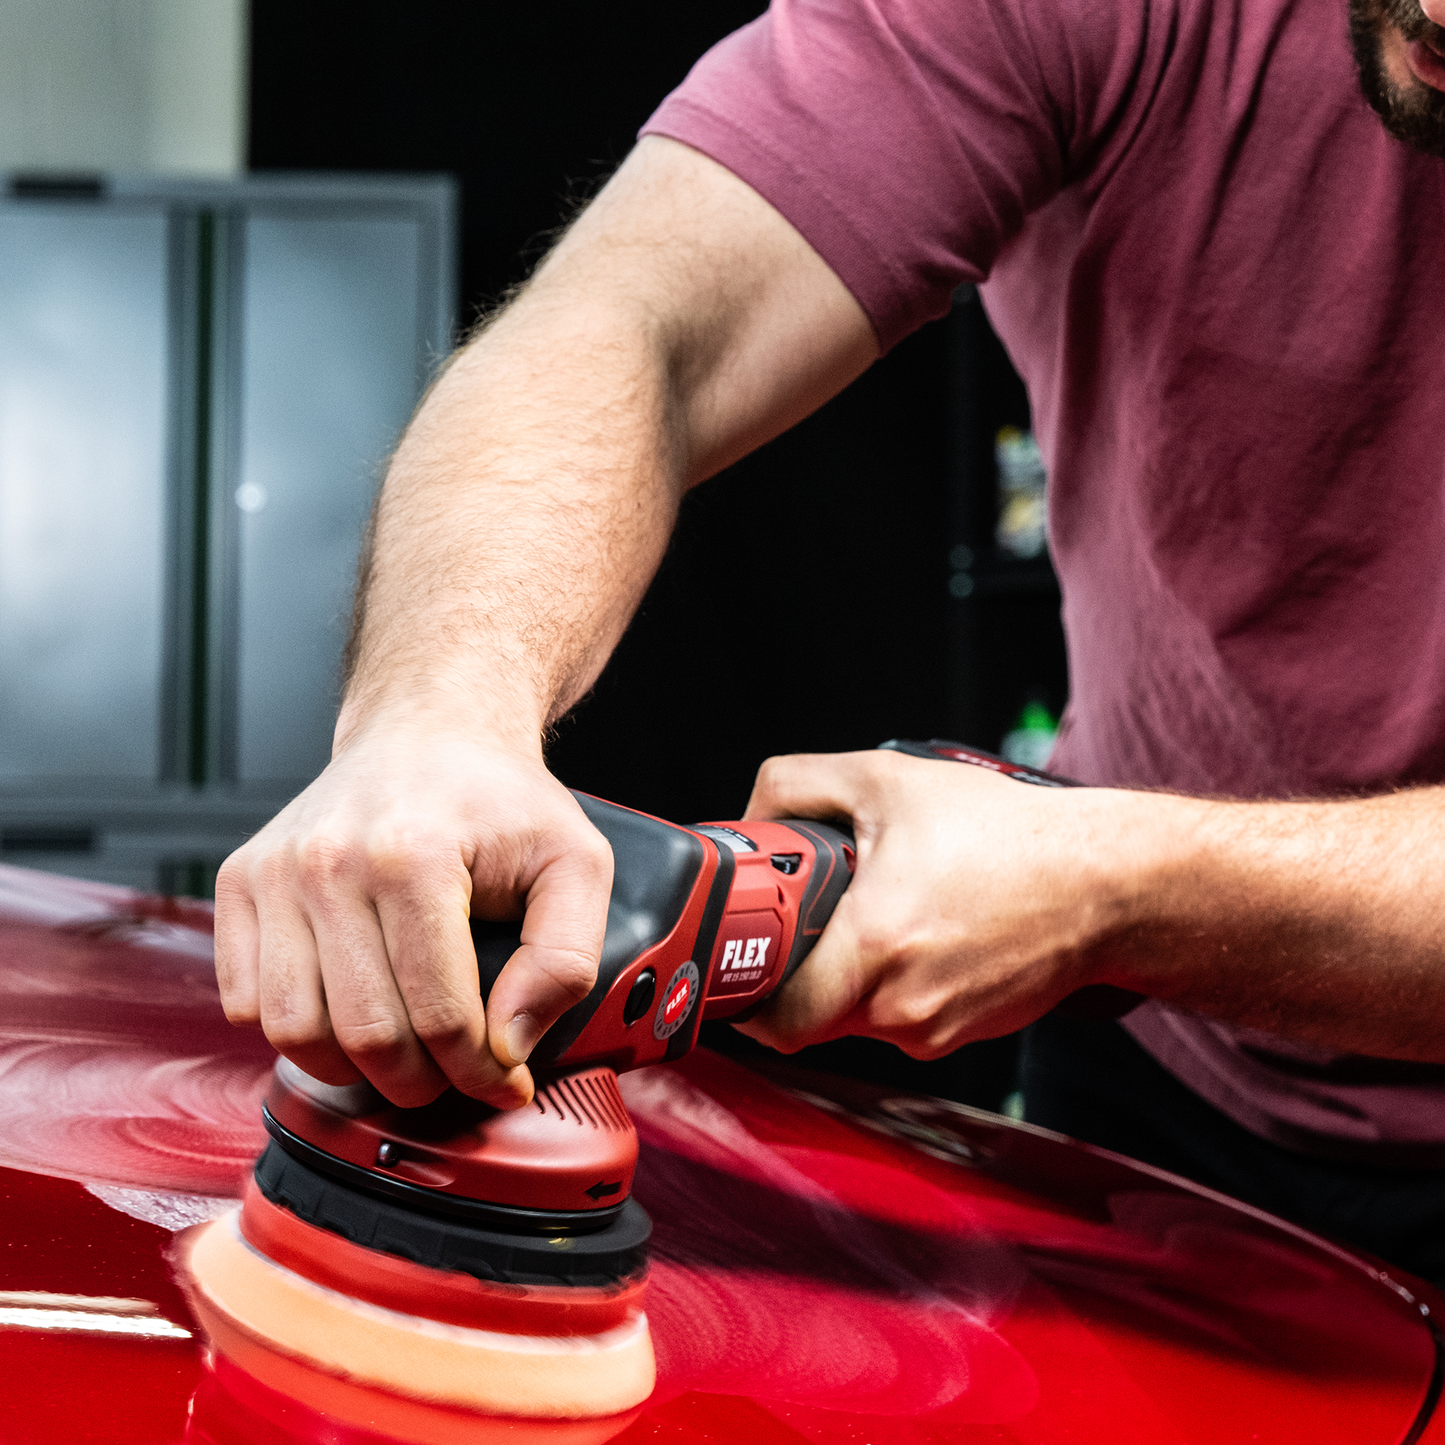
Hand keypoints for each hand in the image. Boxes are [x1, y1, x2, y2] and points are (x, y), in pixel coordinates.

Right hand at [213, 715, 612, 1107]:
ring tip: (400, 1051)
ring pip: (293, 1030)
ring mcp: (275, 871)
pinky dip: (292, 1029)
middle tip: (452, 1075)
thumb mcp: (575, 861)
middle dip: (420, 1079)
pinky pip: (245, 1000)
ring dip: (350, 1065)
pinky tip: (345, 1010)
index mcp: (415, 856)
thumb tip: (512, 1044)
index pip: (439, 1014)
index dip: (479, 1071)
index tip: (504, 1082)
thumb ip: (564, 957)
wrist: (428, 729)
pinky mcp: (241, 880)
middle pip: (364, 1033)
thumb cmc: (498, 797)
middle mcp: (330, 862)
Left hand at [736, 749, 1139, 1055]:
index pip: (780, 1019)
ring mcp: (938, 1028)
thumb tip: (753, 815)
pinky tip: (927, 931)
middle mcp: (903, 1005)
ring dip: (856, 973)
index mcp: (875, 948)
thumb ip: (797, 785)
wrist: (1104, 882)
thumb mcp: (885, 779)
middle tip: (817, 919)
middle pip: (815, 1014)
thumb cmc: (1007, 833)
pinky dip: (900, 981)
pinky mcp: (967, 1033)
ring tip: (886, 912)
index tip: (750, 961)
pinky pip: (906, 1016)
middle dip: (805, 969)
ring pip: (861, 1015)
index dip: (752, 994)